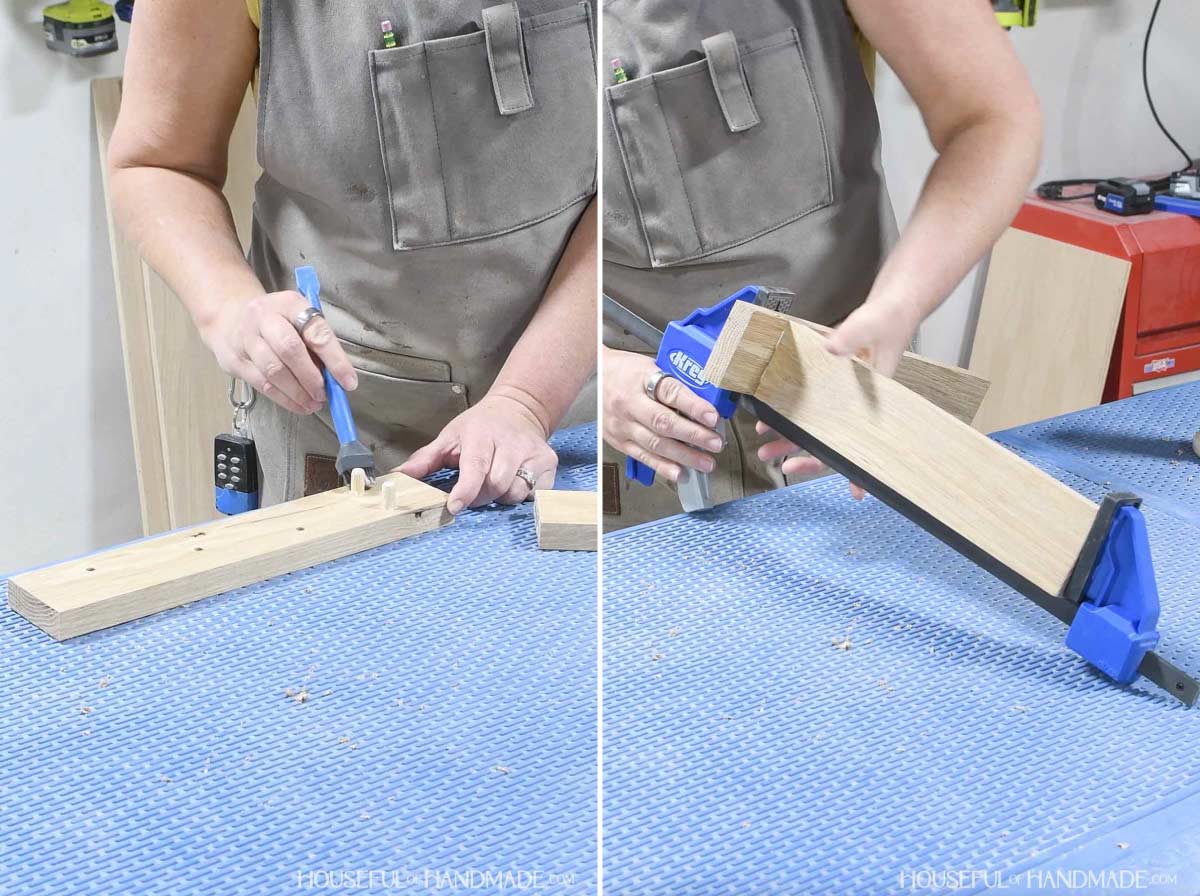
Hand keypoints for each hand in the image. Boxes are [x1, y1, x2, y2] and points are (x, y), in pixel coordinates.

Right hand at [200, 291, 358, 414]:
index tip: (348, 382)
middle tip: (324, 394)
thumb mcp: (298, 318)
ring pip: (273, 370)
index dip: (335, 359)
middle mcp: (264, 317)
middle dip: (311, 377)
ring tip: (314, 403)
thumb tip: (337, 377)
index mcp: (289, 303)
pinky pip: (262, 384)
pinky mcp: (235, 359)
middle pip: (290, 349)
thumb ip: (317, 342)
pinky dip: (284, 399)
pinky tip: (298, 405)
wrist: (229, 316)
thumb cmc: (277, 320)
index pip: (316, 331)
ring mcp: (246, 338)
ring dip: (298, 392)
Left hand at [397, 394, 557, 514]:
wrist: (518, 408)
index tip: (454, 506)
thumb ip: (424, 459)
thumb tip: (397, 477)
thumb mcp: (449, 436)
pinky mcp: (548, 462)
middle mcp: (511, 442)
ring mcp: (533, 453)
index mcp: (482, 434)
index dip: (465, 490)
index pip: (476, 466)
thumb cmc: (479, 426)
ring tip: (494, 484)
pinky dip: (522, 495)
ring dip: (501, 497)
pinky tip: (514, 483)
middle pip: (496, 485)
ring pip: (516, 492)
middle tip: (473, 492)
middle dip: (480, 496)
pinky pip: (535, 493)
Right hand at [602, 347, 723, 483]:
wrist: (594, 374)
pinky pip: (643, 457)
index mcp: (640, 379)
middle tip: (715, 444)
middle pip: (664, 423)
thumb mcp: (649, 366)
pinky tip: (680, 473)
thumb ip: (673, 384)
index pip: (671, 392)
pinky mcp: (619, 440)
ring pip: (656, 444)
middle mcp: (629, 403)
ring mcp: (622, 425)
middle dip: (694, 436)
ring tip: (705, 463)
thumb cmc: (625, 370)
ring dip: (684, 456)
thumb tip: (703, 404)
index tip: (712, 417)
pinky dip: (663, 467)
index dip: (694, 406)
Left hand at [757, 297, 919, 498]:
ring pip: (816, 424)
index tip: (856, 491)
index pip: (863, 439)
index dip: (858, 467)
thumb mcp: (871, 325)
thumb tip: (832, 349)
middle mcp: (857, 401)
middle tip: (779, 464)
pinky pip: (809, 404)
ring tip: (765, 444)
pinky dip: (791, 412)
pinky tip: (771, 416)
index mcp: (874, 396)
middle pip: (831, 438)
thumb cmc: (889, 320)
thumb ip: (852, 336)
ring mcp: (843, 394)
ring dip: (791, 437)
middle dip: (806, 455)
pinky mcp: (830, 382)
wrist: (890, 307)